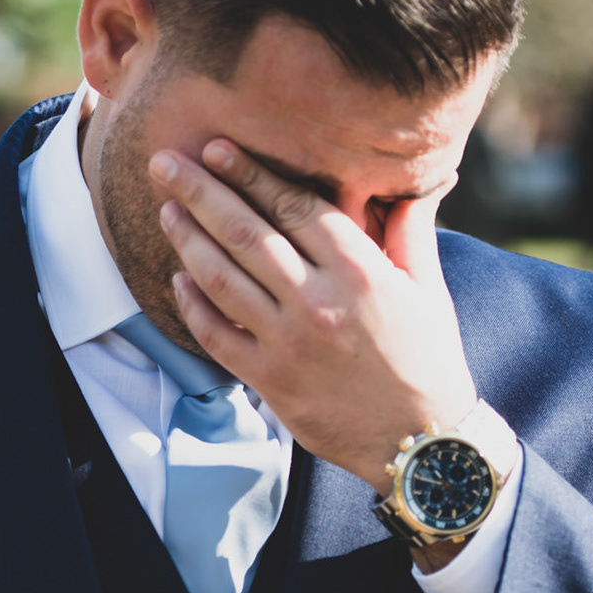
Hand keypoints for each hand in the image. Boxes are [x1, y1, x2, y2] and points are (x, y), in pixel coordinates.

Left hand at [149, 140, 477, 493]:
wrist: (421, 443)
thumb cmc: (428, 360)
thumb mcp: (428, 289)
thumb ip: (408, 232)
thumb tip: (416, 182)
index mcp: (360, 271)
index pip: (294, 206)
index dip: (250, 173)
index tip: (217, 149)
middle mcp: (319, 301)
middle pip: (245, 232)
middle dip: (200, 191)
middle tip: (164, 162)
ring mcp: (288, 343)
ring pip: (222, 278)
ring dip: (188, 238)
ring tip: (166, 209)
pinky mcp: (270, 380)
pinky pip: (217, 335)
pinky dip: (193, 304)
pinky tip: (178, 277)